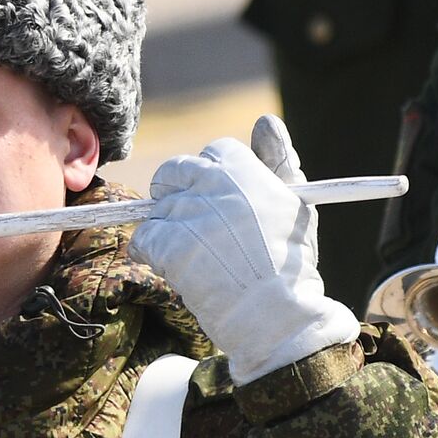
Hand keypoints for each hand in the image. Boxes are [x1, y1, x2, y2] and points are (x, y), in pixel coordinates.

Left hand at [127, 115, 359, 384]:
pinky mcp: (169, 245)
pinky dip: (148, 254)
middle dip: (177, 195)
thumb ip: (279, 161)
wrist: (276, 316)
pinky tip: (168, 268)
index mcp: (246, 171)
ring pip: (157, 208)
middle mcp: (214, 184)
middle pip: (175, 172)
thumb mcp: (296, 206)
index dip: (213, 176)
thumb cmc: (290, 266)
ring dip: (166, 230)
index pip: (215, 152)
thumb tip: (266, 121)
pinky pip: (142, 239)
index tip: (218, 201)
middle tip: (190, 226)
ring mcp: (189, 214)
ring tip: (189, 257)